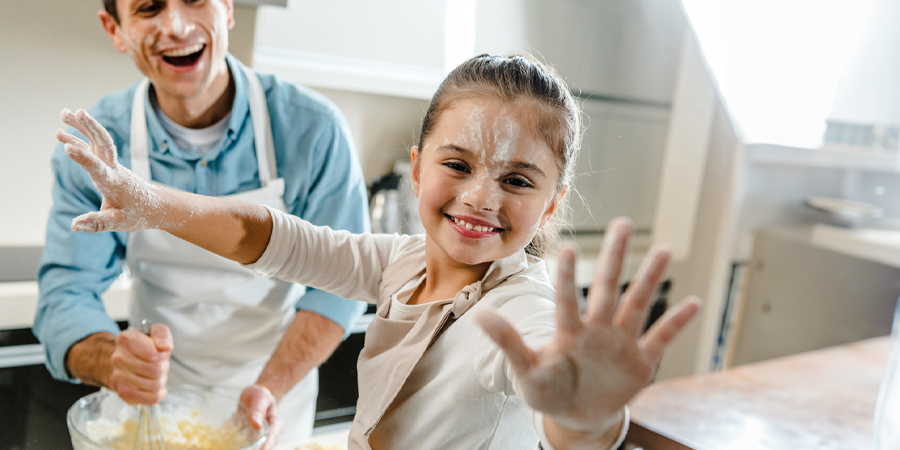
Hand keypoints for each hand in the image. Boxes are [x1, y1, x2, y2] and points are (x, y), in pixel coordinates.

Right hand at [56, 108, 165, 232]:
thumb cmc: (138, 214)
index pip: (98, 169)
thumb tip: (74, 225)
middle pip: (103, 144)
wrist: (155, 205)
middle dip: (91, 128)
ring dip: (82, 126)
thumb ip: (98, 223)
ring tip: (63, 112)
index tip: (67, 148)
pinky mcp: (107, 164)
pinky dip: (78, 138)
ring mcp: (111, 164)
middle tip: (78, 112)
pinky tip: (61, 132)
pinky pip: (92, 148)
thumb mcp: (119, 223)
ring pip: (97, 141)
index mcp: (114, 183)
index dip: (83, 159)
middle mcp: (113, 169)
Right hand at [110, 323, 172, 404]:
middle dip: (163, 367)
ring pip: (155, 385)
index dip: (162, 354)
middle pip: (155, 370)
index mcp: (125, 340)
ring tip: (155, 374)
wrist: (125, 359)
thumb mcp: (156, 332)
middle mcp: (118, 358)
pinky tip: (155, 387)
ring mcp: (118, 377)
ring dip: (161, 380)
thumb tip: (166, 346)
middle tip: (158, 363)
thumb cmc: (144, 345)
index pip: (152, 354)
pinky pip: (150, 398)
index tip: (159, 351)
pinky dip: (158, 393)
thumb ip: (162, 336)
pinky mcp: (123, 392)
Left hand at [240, 384, 283, 449]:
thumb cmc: (259, 395)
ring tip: (235, 448)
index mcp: (275, 423)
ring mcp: (258, 437)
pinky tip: (230, 446)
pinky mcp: (248, 438)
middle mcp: (269, 433)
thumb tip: (257, 425)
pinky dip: (238, 446)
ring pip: (255, 447)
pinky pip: (244, 445)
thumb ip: (258, 409)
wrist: (253, 396)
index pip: (273, 437)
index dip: (267, 446)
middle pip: (265, 446)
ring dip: (248, 448)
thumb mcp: (259, 397)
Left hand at [475, 217, 700, 446]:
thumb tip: (479, 315)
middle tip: (624, 223)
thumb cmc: (546, 391)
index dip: (569, 277)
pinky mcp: (640, 363)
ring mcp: (620, 343)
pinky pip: (661, 339)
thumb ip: (508, 343)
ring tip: (665, 249)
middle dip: (615, 258)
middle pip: (607, 288)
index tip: (571, 247)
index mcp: (568, 332)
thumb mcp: (525, 371)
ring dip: (650, 279)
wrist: (574, 416)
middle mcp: (596, 329)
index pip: (567, 299)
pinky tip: (693, 302)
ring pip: (637, 305)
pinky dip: (676, 323)